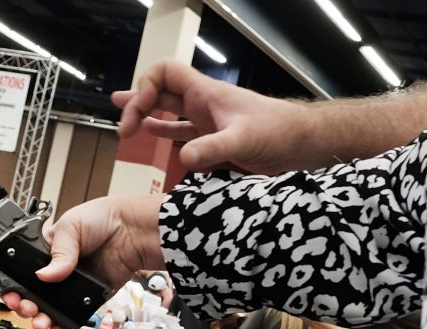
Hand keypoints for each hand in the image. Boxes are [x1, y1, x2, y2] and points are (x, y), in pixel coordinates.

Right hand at [0, 194, 164, 328]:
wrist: (132, 230)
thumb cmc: (102, 218)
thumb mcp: (71, 227)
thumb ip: (57, 253)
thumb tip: (43, 275)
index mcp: (45, 250)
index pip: (22, 270)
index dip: (13, 283)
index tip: (10, 291)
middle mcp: (57, 269)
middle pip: (33, 293)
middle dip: (25, 304)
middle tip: (25, 306)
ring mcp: (72, 284)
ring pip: (50, 307)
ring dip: (41, 316)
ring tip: (39, 320)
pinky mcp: (89, 296)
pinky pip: (73, 313)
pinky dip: (63, 323)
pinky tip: (56, 326)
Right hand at [113, 59, 314, 173]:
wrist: (302, 144)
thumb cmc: (279, 131)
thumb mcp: (243, 140)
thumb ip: (212, 148)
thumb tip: (183, 157)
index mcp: (206, 93)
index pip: (164, 73)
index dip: (145, 87)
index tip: (141, 111)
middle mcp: (203, 104)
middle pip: (160, 93)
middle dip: (138, 105)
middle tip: (124, 128)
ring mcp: (207, 121)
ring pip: (168, 112)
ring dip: (146, 117)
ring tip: (124, 125)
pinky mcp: (213, 139)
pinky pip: (181, 133)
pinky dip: (164, 134)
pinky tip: (153, 137)